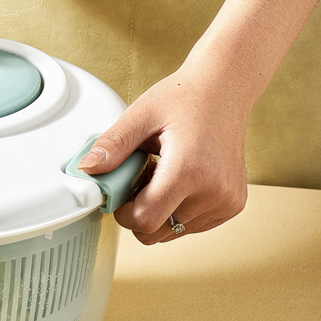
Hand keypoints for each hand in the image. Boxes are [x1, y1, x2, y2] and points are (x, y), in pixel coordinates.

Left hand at [77, 65, 248, 242]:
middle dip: (141, 211)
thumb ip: (113, 145)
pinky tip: (182, 179)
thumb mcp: (141, 115)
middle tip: (142, 177)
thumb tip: (87, 169)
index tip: (120, 193)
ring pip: (175, 231)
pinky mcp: (233, 205)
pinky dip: (180, 209)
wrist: (224, 88)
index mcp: (190, 171)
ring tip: (164, 173)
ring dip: (161, 210)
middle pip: (160, 232)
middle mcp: (214, 192)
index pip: (146, 221)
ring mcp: (227, 201)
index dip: (124, 213)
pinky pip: (194, 225)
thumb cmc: (185, 97)